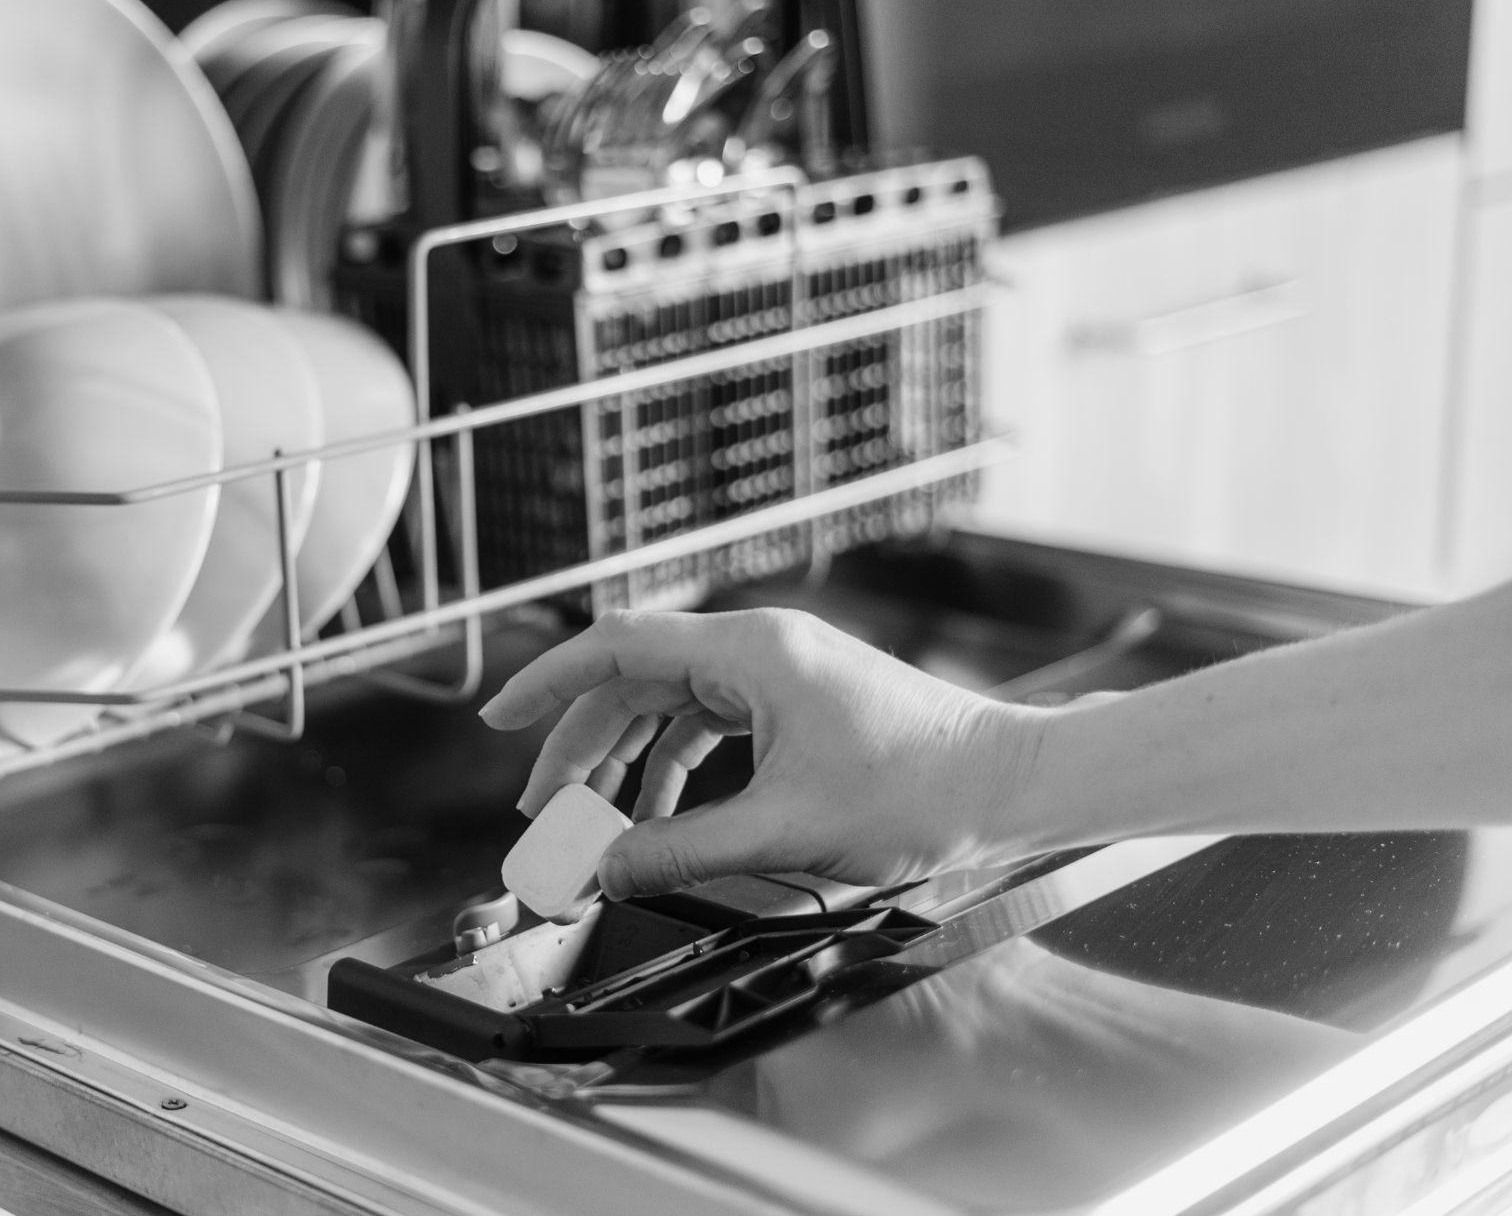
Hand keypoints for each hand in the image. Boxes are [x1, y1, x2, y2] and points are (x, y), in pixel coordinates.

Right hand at [477, 607, 1050, 896]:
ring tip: (589, 819)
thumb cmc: (923, 789)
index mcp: (750, 652)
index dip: (549, 683)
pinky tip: (655, 811)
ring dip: (623, 759)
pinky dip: (671, 764)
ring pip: (668, 703)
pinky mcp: (794, 700)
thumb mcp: (787, 830)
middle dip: (580, 745)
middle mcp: (757, 648)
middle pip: (634, 680)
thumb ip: (683, 850)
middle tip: (542, 809)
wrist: (1014, 783)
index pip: (618, 645)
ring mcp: (777, 671)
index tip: (500, 718)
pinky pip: (708, 721)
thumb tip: (606, 868)